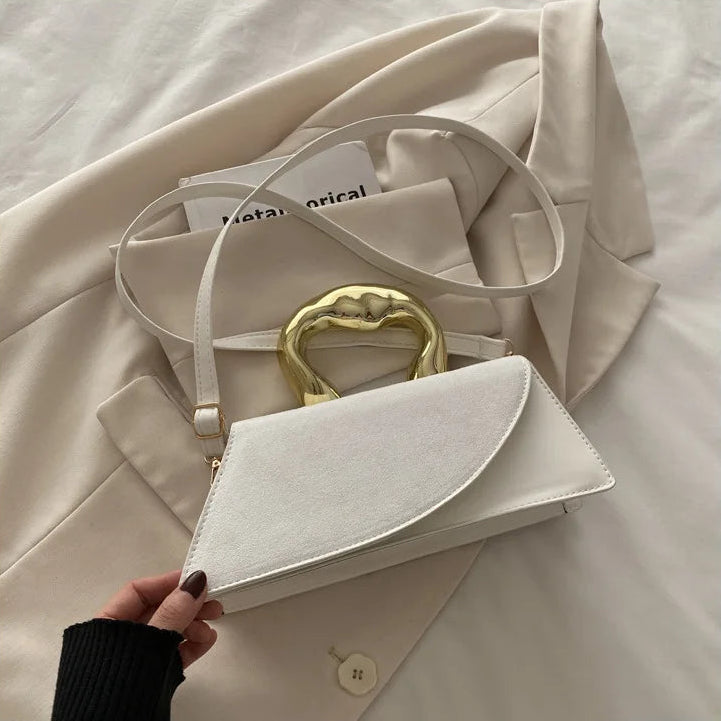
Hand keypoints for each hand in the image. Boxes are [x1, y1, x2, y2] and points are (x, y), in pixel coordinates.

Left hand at [96, 569, 222, 667]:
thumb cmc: (116, 690)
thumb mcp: (147, 643)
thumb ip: (173, 612)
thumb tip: (194, 583)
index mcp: (104, 626)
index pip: (139, 592)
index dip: (168, 583)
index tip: (196, 579)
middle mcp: (120, 640)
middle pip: (159, 610)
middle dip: (188, 605)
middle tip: (213, 602)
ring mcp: (137, 659)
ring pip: (170, 631)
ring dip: (194, 625)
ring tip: (211, 628)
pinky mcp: (152, 675)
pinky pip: (175, 652)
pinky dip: (192, 645)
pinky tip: (206, 641)